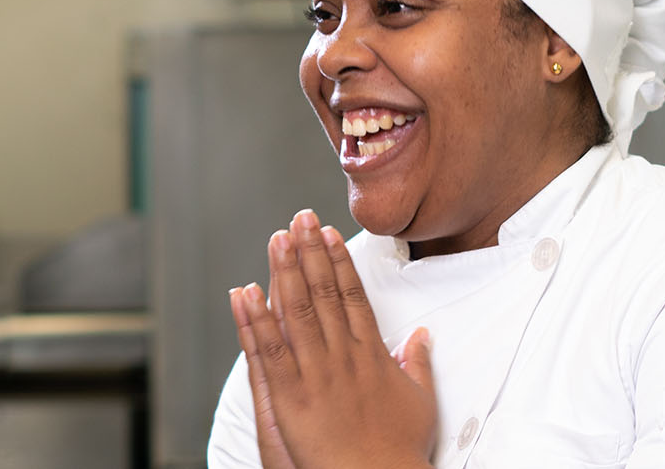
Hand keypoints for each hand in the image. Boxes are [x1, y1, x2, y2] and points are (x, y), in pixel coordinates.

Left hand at [228, 210, 436, 468]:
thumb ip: (417, 365)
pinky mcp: (290, 398)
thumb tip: (421, 338)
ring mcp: (315, 375)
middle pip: (324, 294)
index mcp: (372, 355)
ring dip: (283, 273)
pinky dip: (253, 320)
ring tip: (276, 240)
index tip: (329, 235)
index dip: (339, 263)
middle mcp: (344, 357)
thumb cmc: (400, 452)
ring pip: (296, 313)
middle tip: (300, 219)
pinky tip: (243, 293)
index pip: (353, 297)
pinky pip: (267, 351)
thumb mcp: (421, 402)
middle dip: (310, 253)